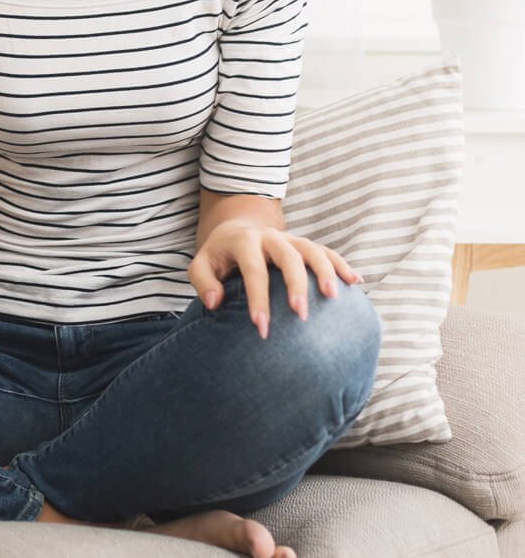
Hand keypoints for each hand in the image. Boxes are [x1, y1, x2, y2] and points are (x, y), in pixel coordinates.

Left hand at [188, 221, 360, 338]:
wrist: (236, 229)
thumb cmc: (219, 256)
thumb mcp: (201, 265)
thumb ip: (203, 282)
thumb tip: (215, 303)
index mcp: (244, 242)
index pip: (253, 270)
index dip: (258, 299)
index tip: (262, 327)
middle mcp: (270, 238)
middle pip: (288, 257)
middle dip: (296, 285)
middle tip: (300, 314)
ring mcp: (290, 239)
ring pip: (313, 250)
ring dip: (326, 271)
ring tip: (334, 297)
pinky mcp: (305, 245)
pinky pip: (327, 252)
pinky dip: (342, 265)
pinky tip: (356, 282)